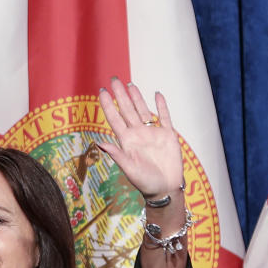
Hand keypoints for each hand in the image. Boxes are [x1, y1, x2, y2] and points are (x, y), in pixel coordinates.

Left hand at [97, 77, 182, 199]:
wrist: (165, 188)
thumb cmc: (145, 182)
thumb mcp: (128, 168)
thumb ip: (116, 154)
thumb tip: (99, 142)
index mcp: (126, 141)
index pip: (114, 118)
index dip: (108, 105)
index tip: (102, 91)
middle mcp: (138, 134)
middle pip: (127, 110)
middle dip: (120, 95)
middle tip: (113, 79)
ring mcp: (152, 133)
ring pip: (142, 110)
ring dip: (136, 97)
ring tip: (129, 84)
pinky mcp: (168, 135)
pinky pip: (164, 117)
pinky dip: (161, 106)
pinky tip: (156, 94)